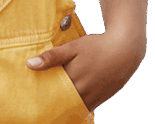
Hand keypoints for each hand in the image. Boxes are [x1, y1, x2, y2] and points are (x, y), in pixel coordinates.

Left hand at [25, 30, 145, 112]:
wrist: (125, 51)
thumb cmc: (97, 47)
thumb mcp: (72, 47)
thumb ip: (52, 57)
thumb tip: (30, 64)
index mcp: (73, 80)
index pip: (51, 93)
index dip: (41, 93)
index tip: (30, 94)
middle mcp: (83, 93)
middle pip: (61, 102)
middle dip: (51, 101)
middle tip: (39, 98)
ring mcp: (93, 99)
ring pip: (72, 107)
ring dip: (63, 104)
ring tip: (52, 101)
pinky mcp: (100, 100)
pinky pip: (84, 107)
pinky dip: (75, 105)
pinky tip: (69, 100)